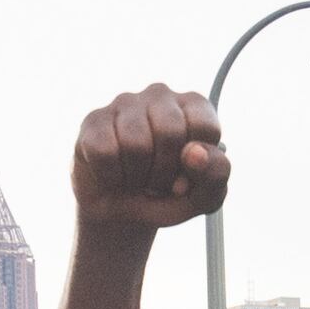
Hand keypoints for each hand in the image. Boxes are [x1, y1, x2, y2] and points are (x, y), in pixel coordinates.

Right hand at [70, 85, 227, 231]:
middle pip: (169, 133)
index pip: (205, 128)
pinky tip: (113, 174)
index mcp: (195, 106)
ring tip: (136, 178)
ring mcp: (125, 103)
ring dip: (136, 177)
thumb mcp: (202, 197)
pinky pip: (105, 152)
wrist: (119, 213)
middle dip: (163, 172)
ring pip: (135, 144)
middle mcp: (161, 96)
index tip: (185, 179)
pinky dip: (111, 177)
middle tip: (156, 182)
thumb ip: (215, 175)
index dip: (197, 166)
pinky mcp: (94, 120)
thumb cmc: (166, 196)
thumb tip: (195, 153)